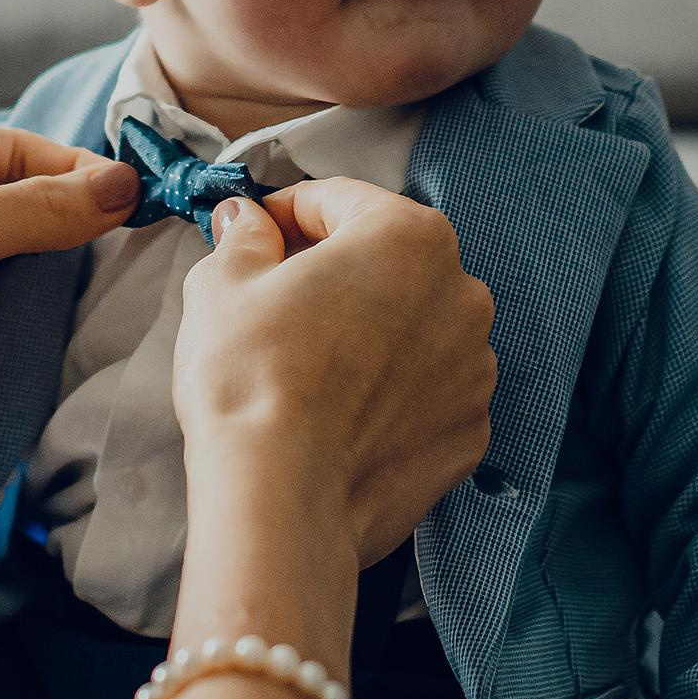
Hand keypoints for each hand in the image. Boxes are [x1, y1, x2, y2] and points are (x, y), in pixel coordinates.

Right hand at [173, 179, 495, 569]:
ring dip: (370, 334)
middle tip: (274, 301)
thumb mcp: (223, 284)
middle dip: (334, 273)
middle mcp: (462, 293)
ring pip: (413, 329)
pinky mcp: (469, 430)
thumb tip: (248, 223)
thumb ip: (244, 238)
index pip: (339, 201)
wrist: (283, 498)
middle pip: (387, 262)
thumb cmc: (253, 379)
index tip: (254, 233)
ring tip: (309, 368)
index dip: (286, 213)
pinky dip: (392, 395)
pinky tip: (342, 415)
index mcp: (408, 236)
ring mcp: (474, 368)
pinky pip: (428, 393)